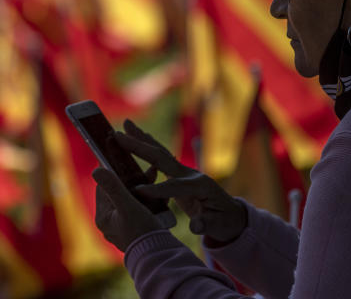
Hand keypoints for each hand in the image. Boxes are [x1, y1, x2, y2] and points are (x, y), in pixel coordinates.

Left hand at [92, 167, 164, 251]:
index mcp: (103, 218)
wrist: (160, 256)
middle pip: (119, 194)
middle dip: (134, 182)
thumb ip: (113, 187)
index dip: (114, 173)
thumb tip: (96, 170)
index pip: (104, 188)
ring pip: (132, 201)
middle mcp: (110, 224)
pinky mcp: (138, 231)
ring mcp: (124, 228)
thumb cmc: (142, 231)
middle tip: (147, 172)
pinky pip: (141, 210)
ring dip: (144, 190)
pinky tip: (161, 197)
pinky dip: (150, 202)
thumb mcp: (127, 205)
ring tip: (155, 180)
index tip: (123, 161)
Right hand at [116, 120, 246, 245]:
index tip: (137, 190)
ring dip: (141, 138)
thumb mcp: (217, 226)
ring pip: (160, 152)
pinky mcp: (178, 172)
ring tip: (126, 124)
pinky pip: (160, 157)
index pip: (174, 186)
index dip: (157, 189)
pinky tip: (136, 137)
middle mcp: (190, 174)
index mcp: (200, 186)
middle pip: (163, 158)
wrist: (231, 214)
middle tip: (119, 135)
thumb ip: (206, 225)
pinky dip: (147, 145)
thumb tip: (196, 226)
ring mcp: (184, 171)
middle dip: (140, 147)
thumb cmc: (223, 221)